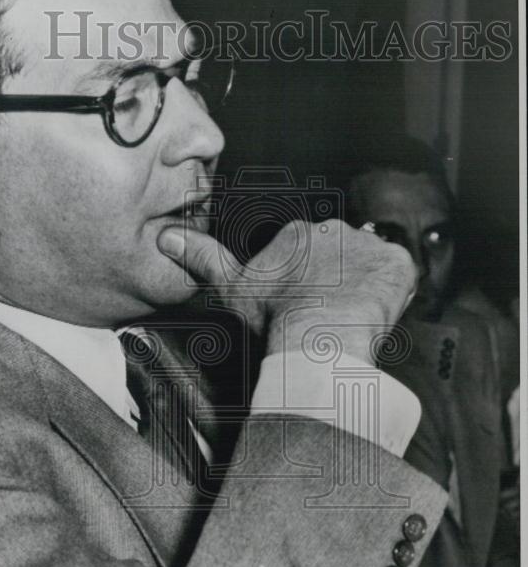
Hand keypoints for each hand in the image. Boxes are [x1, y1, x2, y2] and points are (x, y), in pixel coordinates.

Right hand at [158, 219, 416, 365]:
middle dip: (337, 281)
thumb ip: (202, 258)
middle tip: (328, 315)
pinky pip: (400, 275)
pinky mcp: (397, 263)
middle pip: (341, 257)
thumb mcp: (231, 288)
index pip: (308, 253)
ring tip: (350, 319)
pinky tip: (375, 313)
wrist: (318, 338)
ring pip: (369, 266)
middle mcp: (334, 229)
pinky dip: (393, 293)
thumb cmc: (274, 317)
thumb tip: (166, 237)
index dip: (307, 281)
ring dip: (364, 287)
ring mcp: (368, 245)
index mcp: (297, 233)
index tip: (304, 304)